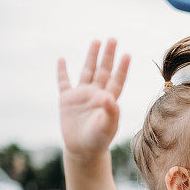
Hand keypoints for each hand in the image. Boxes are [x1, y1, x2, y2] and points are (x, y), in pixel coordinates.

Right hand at [57, 38, 129, 159]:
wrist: (83, 150)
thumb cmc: (98, 140)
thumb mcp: (106, 128)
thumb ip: (111, 113)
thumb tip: (110, 97)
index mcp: (108, 100)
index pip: (117, 80)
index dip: (122, 68)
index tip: (127, 55)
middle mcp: (96, 94)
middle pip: (103, 71)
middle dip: (108, 56)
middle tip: (112, 39)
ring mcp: (81, 96)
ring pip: (87, 72)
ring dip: (91, 57)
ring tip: (96, 41)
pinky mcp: (67, 100)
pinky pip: (64, 82)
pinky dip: (62, 71)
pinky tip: (62, 60)